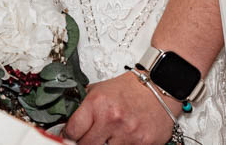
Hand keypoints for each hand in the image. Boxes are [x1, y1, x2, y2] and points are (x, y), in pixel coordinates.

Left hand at [61, 73, 179, 144]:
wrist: (159, 86)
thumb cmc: (130, 88)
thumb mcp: (99, 89)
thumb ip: (83, 105)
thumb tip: (67, 120)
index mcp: (97, 104)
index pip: (72, 130)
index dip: (68, 135)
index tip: (69, 137)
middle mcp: (111, 119)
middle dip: (84, 142)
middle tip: (87, 138)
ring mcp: (128, 134)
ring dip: (104, 144)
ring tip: (107, 136)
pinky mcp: (143, 144)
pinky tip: (122, 138)